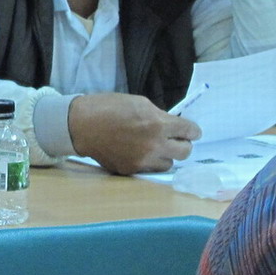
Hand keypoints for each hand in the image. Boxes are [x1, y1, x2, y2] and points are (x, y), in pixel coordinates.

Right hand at [68, 93, 200, 174]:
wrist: (82, 125)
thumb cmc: (109, 107)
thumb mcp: (139, 103)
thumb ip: (159, 116)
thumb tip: (172, 125)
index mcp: (157, 124)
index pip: (190, 131)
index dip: (193, 130)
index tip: (192, 131)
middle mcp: (154, 145)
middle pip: (185, 152)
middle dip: (183, 144)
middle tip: (176, 139)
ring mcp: (142, 160)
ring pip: (169, 164)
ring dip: (166, 155)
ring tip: (156, 147)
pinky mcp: (131, 170)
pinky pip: (150, 169)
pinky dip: (150, 161)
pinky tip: (140, 152)